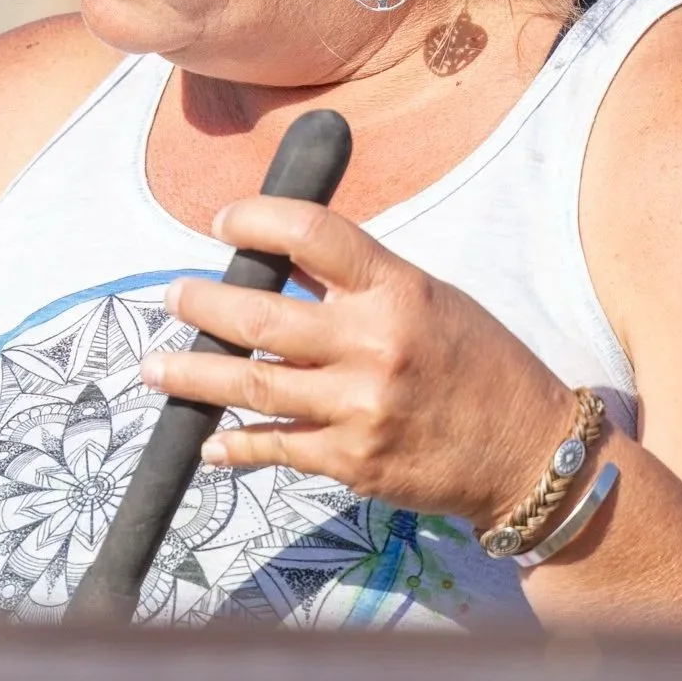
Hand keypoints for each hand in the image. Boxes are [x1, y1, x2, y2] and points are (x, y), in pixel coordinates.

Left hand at [137, 198, 577, 532]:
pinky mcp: (350, 460)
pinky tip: (207, 443)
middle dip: (201, 306)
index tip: (222, 221)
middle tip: (172, 297)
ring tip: (153, 369)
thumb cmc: (477, 366)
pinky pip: (272, 447)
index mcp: (398, 291)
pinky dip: (232, 446)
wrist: (528, 452)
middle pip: (259, 318)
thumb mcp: (432, 300)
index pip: (313, 234)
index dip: (257, 219)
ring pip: (249, 387)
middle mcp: (375, 344)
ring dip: (191, 377)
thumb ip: (359, 285)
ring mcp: (359, 407)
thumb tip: (276, 262)